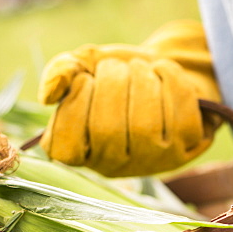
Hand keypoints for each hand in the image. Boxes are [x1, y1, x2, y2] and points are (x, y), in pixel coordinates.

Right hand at [39, 20, 221, 176]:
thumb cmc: (114, 74)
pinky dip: (171, 83)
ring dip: (142, 81)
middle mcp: (113, 165)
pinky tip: (163, 72)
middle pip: (107, 131)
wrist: (159, 71)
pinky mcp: (184, 149)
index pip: (66, 145)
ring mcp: (151, 161)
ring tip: (139, 68)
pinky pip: (180, 117)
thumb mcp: (83, 66)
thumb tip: (48, 95)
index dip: (75, 103)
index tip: (86, 79)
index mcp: (78, 152)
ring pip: (145, 125)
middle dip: (112, 84)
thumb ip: (61, 73)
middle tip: (116, 66)